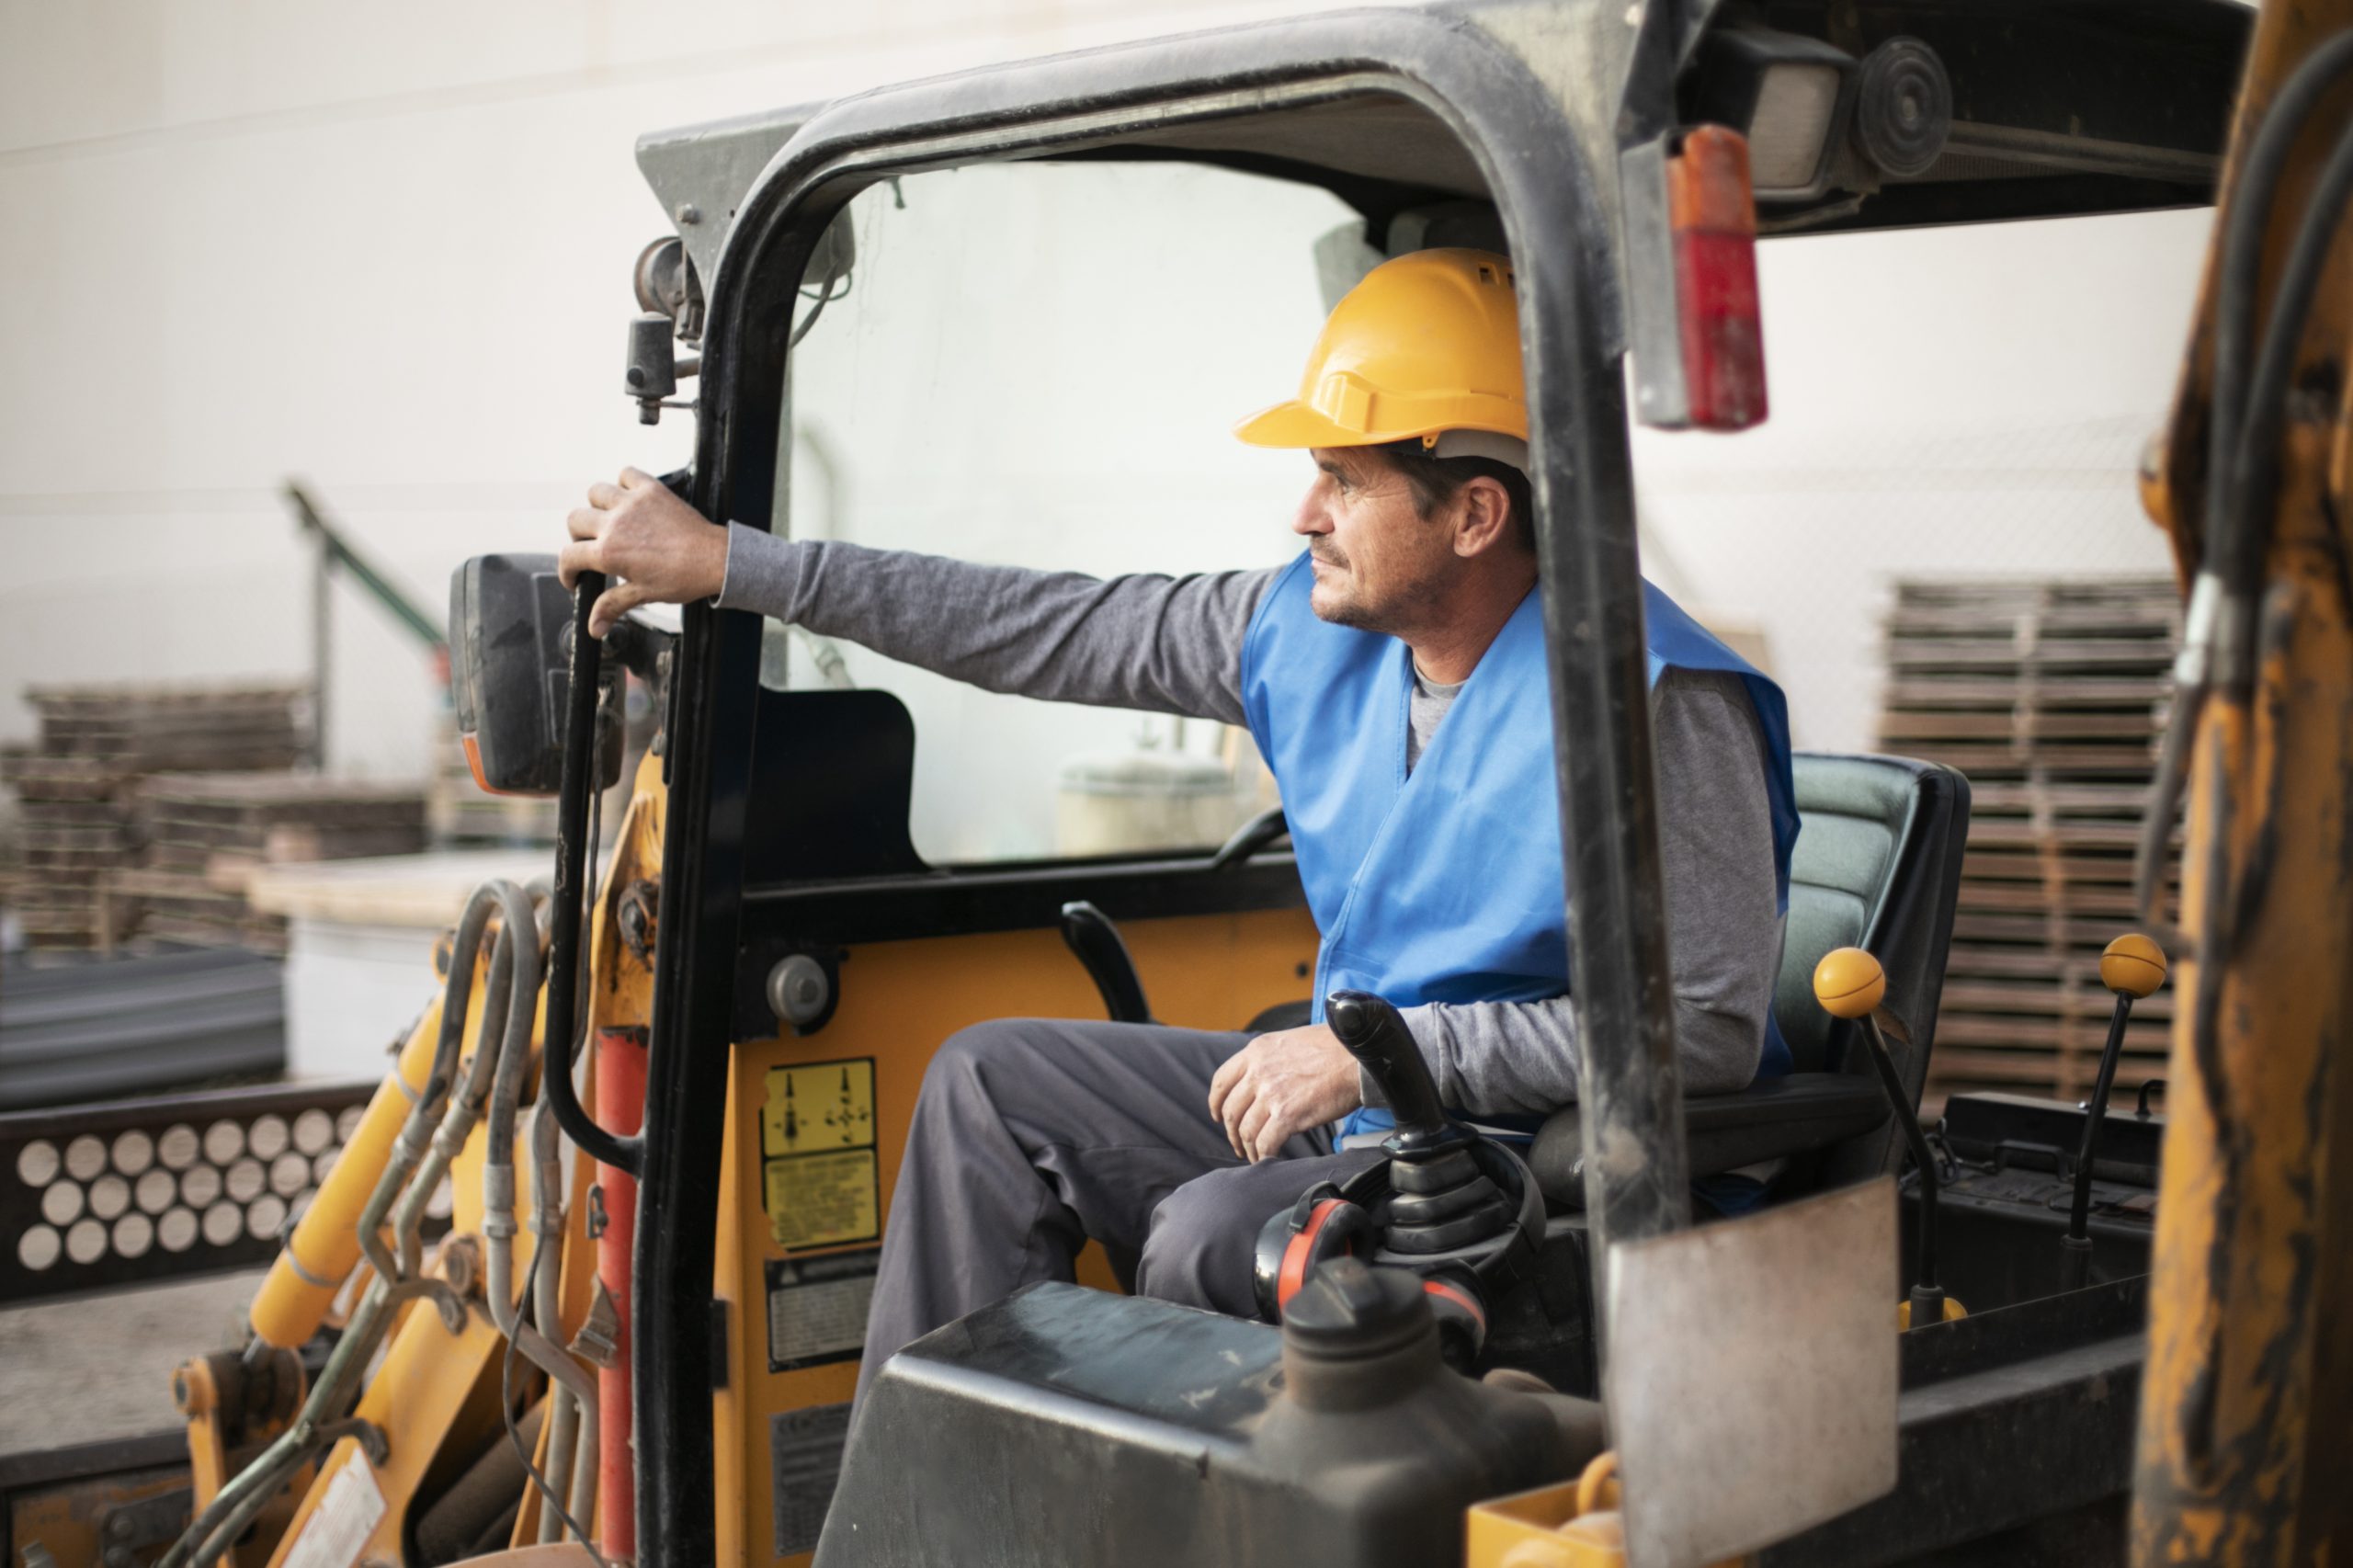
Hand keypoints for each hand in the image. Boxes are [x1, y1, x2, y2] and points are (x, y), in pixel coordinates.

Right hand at [559, 467, 729, 636]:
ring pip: (596, 492)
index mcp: (609, 552)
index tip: (575, 578)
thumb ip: (612, 606)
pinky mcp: (651, 490)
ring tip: (609, 520)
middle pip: (575, 520)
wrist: (714, 560)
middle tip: (593, 548)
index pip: (569, 556)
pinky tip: (629, 499)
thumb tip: (594, 628)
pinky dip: (624, 482)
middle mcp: (615, 524)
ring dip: (597, 506)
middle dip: (578, 537)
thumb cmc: (682, 578)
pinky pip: (626, 474)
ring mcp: (632, 503)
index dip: (567, 571)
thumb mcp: (643, 595)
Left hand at [1207, 1024, 1363, 1162]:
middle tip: (1239, 1143)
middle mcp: (1258, 1071)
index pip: (1221, 1080)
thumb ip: (1271, 1059)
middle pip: (1230, 1110)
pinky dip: (1264, 1156)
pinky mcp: (1287, 1115)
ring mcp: (1271, 1094)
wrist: (1359, 1056)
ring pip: (1246, 1130)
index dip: (1216, 1103)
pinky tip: (1269, 1158)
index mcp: (1257, 1051)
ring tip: (1255, 1155)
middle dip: (1232, 1131)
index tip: (1218, 1115)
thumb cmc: (1335, 1048)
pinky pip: (1265, 1143)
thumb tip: (1265, 1081)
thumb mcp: (1291, 1041)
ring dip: (1248, 1148)